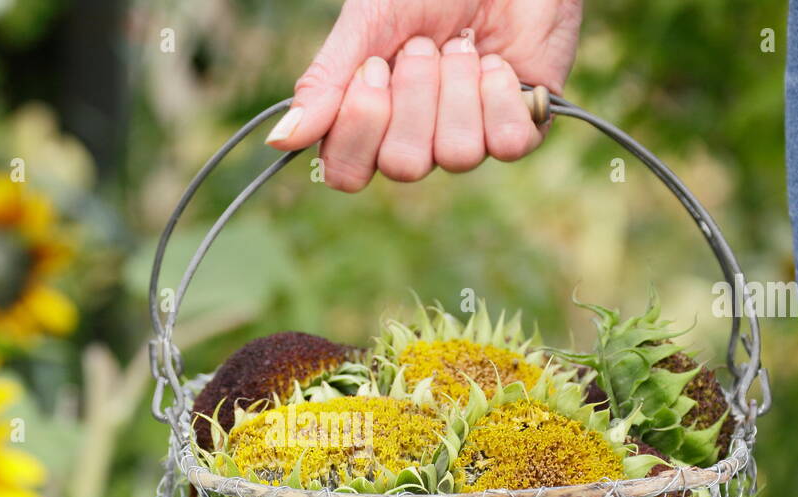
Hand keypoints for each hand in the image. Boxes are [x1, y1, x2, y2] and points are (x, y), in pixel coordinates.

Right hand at [266, 0, 583, 191]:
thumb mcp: (366, 23)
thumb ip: (324, 81)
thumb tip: (279, 141)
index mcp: (370, 124)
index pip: (347, 173)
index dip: (361, 124)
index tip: (373, 66)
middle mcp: (417, 142)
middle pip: (404, 166)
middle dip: (415, 95)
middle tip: (423, 47)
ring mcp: (468, 140)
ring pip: (457, 155)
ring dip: (457, 87)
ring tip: (463, 45)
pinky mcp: (518, 131)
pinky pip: (507, 144)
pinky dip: (500, 94)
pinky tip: (497, 62)